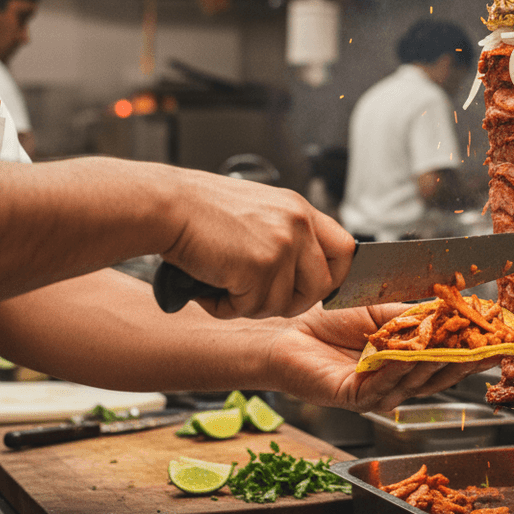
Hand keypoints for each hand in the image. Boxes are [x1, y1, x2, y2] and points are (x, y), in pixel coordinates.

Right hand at [161, 172, 354, 318]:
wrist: (168, 205)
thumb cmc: (201, 210)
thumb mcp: (259, 210)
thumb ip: (287, 234)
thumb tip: (303, 271)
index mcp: (299, 209)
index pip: (345, 250)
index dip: (333, 276)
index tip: (313, 288)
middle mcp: (297, 225)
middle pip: (322, 286)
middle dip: (292, 301)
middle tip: (259, 297)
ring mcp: (281, 246)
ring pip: (284, 303)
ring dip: (252, 305)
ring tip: (224, 286)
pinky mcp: (259, 267)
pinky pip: (252, 308)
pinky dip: (227, 307)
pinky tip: (210, 287)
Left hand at [266, 304, 499, 412]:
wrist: (288, 330)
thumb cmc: (328, 319)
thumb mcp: (379, 310)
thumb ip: (413, 315)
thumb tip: (450, 308)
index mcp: (404, 362)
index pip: (446, 360)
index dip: (471, 352)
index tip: (497, 342)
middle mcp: (394, 382)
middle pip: (437, 376)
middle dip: (463, 363)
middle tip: (487, 350)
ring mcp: (376, 393)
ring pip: (413, 383)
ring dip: (433, 366)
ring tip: (454, 350)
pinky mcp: (354, 398)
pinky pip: (381, 387)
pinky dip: (396, 371)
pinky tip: (408, 359)